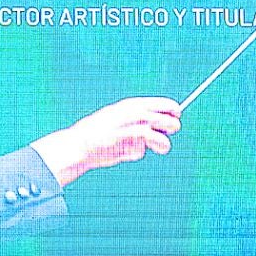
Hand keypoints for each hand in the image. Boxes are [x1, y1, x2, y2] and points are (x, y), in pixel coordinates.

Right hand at [30, 97, 181, 185]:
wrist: (78, 145)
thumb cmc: (95, 138)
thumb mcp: (113, 125)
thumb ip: (130, 125)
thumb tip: (149, 134)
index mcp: (127, 106)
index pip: (155, 103)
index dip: (168, 107)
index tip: (177, 113)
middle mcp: (131, 112)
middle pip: (162, 114)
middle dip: (171, 122)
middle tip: (173, 129)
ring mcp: (131, 124)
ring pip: (159, 128)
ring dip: (164, 140)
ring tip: (163, 147)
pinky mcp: (129, 137)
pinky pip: (147, 142)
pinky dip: (147, 149)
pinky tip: (139, 152)